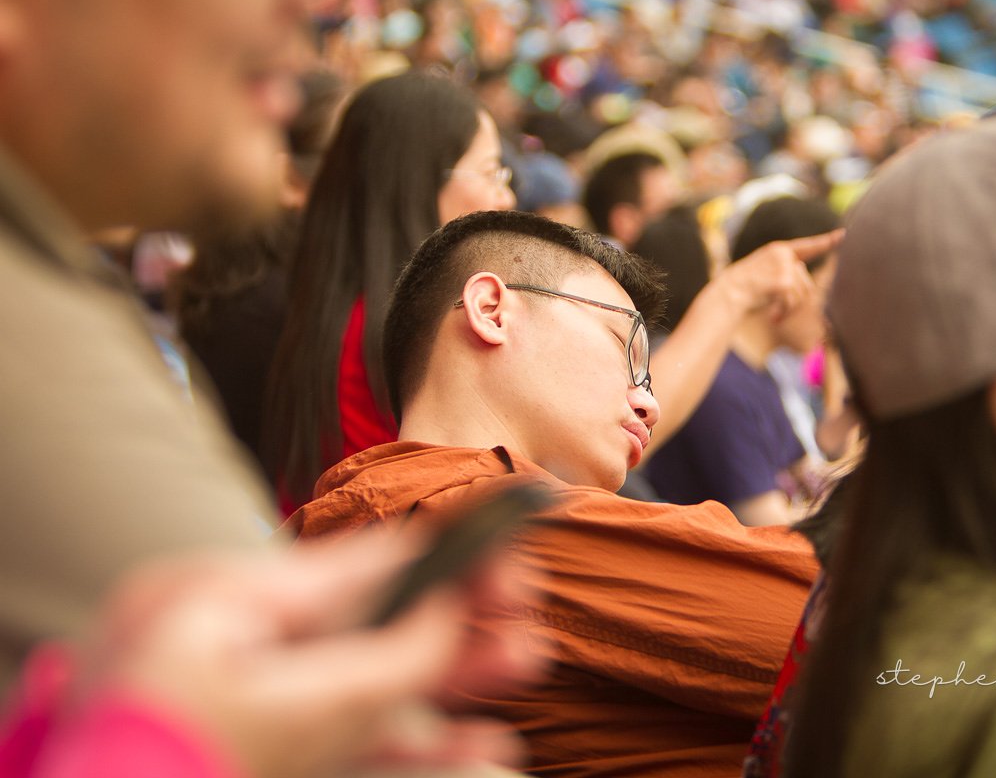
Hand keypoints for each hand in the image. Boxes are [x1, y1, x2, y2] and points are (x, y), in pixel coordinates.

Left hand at [77, 525, 536, 777]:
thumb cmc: (163, 769)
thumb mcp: (288, 711)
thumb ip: (381, 663)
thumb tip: (451, 619)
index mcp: (224, 603)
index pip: (357, 561)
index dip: (440, 552)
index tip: (506, 545)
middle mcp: (236, 643)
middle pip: (373, 620)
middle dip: (458, 621)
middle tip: (526, 618)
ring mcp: (250, 702)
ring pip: (371, 680)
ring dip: (451, 679)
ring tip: (522, 666)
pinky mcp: (264, 753)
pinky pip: (350, 739)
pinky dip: (412, 743)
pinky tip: (477, 745)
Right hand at [715, 230, 843, 315]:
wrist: (728, 293)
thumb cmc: (745, 289)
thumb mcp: (765, 273)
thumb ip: (785, 273)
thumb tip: (809, 289)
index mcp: (778, 250)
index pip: (807, 246)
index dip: (826, 241)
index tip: (842, 234)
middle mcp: (783, 254)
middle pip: (807, 282)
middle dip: (797, 301)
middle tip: (780, 312)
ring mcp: (784, 266)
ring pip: (802, 294)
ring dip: (790, 309)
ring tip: (774, 315)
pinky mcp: (783, 280)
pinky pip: (794, 302)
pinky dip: (785, 313)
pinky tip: (773, 317)